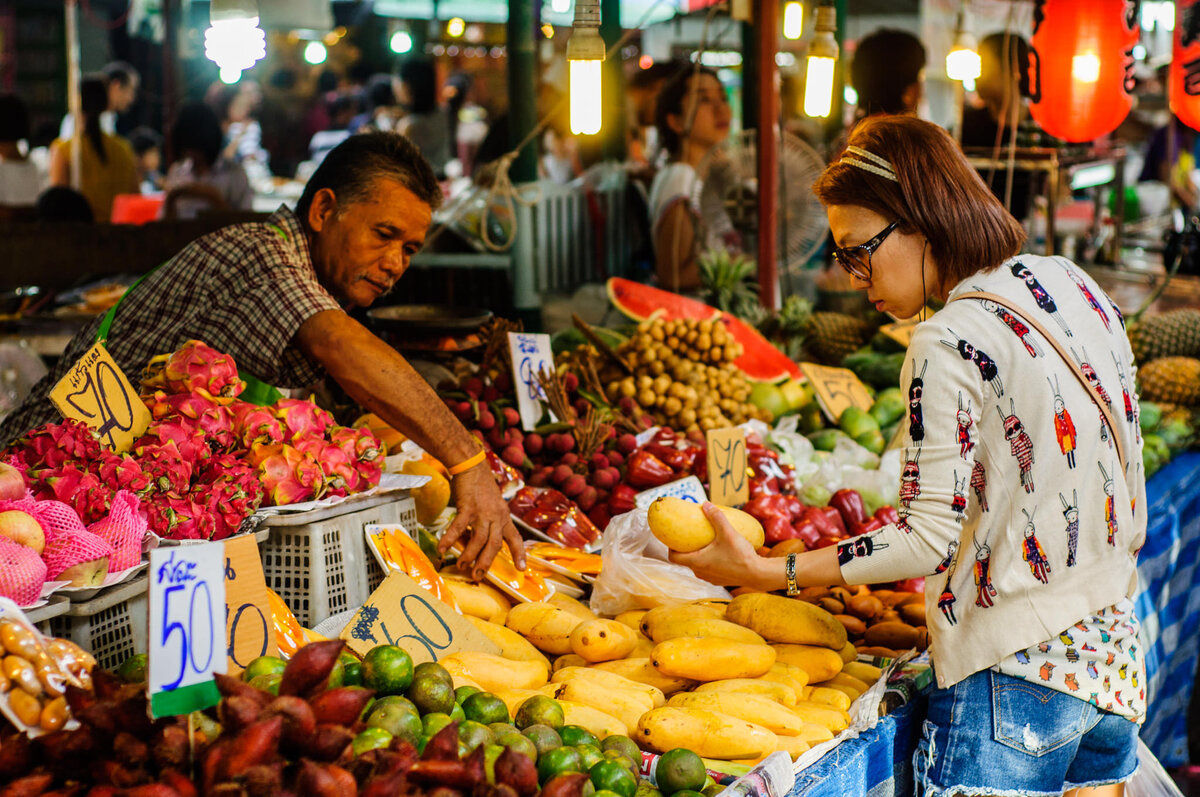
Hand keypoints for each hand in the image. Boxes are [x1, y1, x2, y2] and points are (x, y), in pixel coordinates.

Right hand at [438, 463, 524, 580]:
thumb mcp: (494, 505)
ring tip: (461, 566)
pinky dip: (449, 539)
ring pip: (478, 540)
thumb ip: (492, 521)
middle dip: (486, 562)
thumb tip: (482, 541)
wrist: (472, 466)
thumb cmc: (481, 487)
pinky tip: (442, 548)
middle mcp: (496, 516)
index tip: (522, 568)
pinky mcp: (468, 508)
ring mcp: (483, 512)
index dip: (519, 554)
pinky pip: (458, 528)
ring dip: (469, 555)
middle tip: (478, 576)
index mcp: (504, 517)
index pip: (515, 538)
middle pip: (494, 545)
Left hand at [669, 503, 770, 587]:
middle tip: (689, 536)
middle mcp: (700, 572)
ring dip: (698, 555)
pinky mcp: (719, 580)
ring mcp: (710, 578)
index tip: (673, 538)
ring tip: (704, 542)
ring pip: (697, 566)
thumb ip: (716, 517)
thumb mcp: (728, 533)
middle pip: (685, 560)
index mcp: (697, 561)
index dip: (670, 547)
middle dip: (685, 549)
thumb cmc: (741, 555)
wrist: (758, 574)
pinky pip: (708, 570)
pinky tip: (718, 552)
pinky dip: (709, 561)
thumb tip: (705, 504)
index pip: (673, 557)